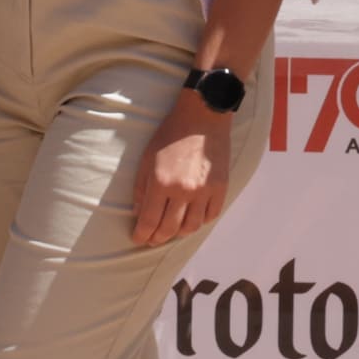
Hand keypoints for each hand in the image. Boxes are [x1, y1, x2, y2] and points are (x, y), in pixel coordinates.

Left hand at [128, 97, 231, 249]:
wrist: (203, 118)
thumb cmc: (171, 135)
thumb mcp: (147, 158)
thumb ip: (141, 188)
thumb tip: (138, 213)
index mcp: (161, 182)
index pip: (149, 220)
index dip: (142, 234)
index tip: (138, 239)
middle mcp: (184, 190)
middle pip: (170, 229)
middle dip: (157, 238)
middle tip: (152, 240)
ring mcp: (204, 191)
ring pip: (192, 227)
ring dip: (179, 233)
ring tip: (171, 231)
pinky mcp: (221, 188)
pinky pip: (210, 216)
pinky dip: (200, 221)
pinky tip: (192, 219)